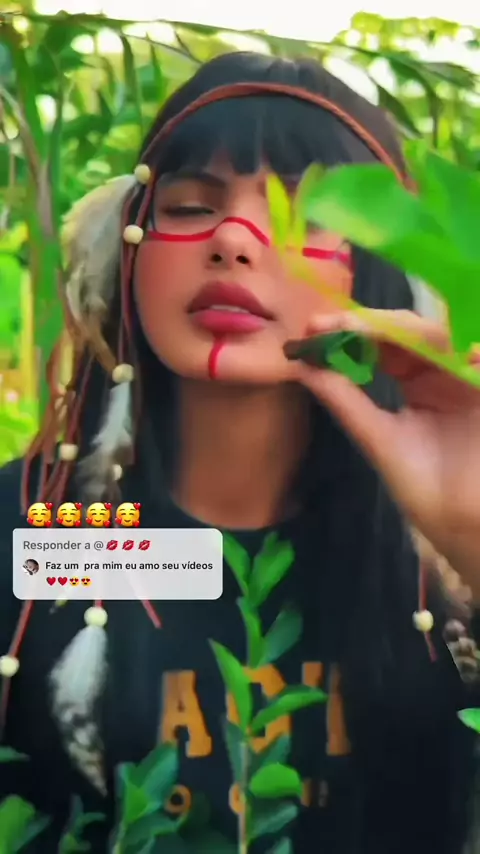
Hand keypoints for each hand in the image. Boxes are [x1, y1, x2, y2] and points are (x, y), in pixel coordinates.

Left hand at [294, 310, 479, 583]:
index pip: (384, 344)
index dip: (350, 331)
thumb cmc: (426, 487)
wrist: (465, 525)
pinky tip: (444, 351)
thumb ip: (345, 401)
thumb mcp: (380, 439)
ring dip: (402, 330)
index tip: (312, 328)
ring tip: (362, 329)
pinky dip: (472, 353)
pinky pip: (479, 357)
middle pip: (409, 331)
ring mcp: (469, 375)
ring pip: (440, 336)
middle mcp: (443, 370)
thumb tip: (303, 366)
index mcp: (418, 381)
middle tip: (330, 323)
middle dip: (369, 324)